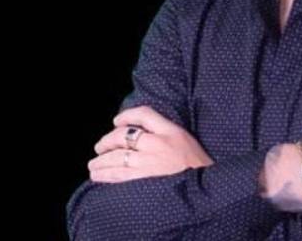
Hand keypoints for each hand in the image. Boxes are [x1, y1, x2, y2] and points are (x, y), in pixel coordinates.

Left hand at [86, 105, 214, 182]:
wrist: (207, 187)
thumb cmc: (198, 166)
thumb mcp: (185, 141)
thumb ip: (166, 134)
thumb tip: (141, 132)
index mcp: (171, 131)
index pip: (144, 114)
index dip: (127, 115)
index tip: (116, 121)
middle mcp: (158, 144)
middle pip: (124, 135)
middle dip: (108, 141)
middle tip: (100, 147)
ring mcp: (150, 162)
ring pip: (117, 156)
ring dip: (101, 160)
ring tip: (93, 164)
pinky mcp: (144, 179)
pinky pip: (118, 174)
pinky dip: (105, 174)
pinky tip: (98, 175)